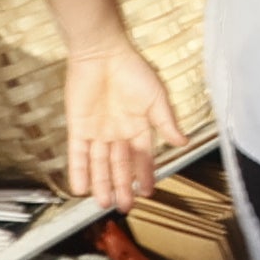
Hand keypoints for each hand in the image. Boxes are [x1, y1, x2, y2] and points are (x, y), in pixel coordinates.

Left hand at [57, 42, 172, 212]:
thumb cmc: (132, 70)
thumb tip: (183, 142)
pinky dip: (79, 171)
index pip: (142, 157)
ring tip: (104, 203)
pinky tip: (81, 188)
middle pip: (119, 165)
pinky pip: (77, 154)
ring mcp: (97, 131)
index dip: (145, 175)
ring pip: (99, 164)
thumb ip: (166, 122)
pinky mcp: (78, 127)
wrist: (102, 52)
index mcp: (138, 126)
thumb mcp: (156, 97)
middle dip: (122, 186)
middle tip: (124, 206)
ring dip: (102, 184)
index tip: (148, 191)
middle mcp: (117, 132)